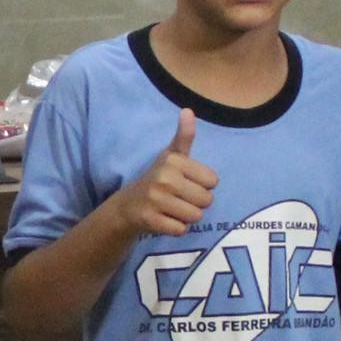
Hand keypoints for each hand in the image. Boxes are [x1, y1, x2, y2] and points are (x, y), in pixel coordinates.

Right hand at [112, 110, 215, 238]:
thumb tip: (188, 110)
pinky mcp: (150, 220)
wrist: (127, 206)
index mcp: (174, 161)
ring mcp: (156, 199)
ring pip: (196, 216)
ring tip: (172, 209)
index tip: (186, 183)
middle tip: (178, 198)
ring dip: (187, 217)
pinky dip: (176, 228)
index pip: (213, 181)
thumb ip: (184, 136)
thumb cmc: (157, 178)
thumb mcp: (171, 156)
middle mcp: (164, 178)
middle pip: (206, 200)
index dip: (202, 185)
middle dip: (196, 203)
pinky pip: (181, 230)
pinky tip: (165, 220)